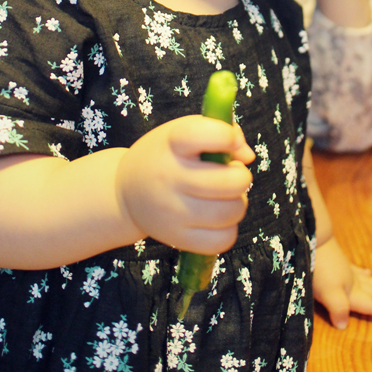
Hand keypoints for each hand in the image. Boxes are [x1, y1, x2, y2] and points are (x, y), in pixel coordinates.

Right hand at [116, 116, 254, 253]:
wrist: (125, 192)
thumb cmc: (166, 155)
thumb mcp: (184, 131)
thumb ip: (221, 131)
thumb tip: (247, 156)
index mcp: (173, 143)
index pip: (202, 134)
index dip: (226, 136)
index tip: (230, 140)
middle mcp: (170, 177)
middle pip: (229, 182)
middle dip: (241, 176)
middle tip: (232, 174)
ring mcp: (173, 211)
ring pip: (231, 211)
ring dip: (238, 202)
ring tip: (224, 196)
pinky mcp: (178, 239)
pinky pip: (223, 239)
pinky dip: (228, 228)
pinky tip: (217, 217)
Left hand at [313, 236, 371, 330]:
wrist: (312, 238)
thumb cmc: (319, 269)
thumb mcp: (328, 293)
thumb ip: (339, 308)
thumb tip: (344, 326)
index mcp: (352, 292)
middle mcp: (353, 282)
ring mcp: (346, 270)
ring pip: (370, 282)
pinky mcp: (338, 261)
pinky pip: (356, 270)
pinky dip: (363, 274)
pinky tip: (367, 273)